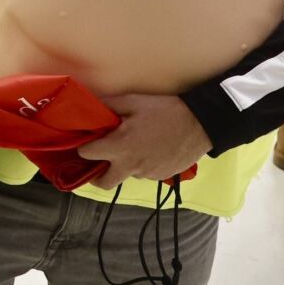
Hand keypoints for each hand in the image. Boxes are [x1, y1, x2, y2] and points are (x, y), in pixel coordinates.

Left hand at [80, 94, 210, 188]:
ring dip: (122, 166)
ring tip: (130, 147)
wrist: (200, 125)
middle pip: (104, 182)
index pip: (87, 154)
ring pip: (126, 176)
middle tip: (96, 162)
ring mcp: (147, 174)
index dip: (83, 146)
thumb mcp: (132, 102)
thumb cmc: (163, 111)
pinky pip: (143, 174)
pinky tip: (147, 149)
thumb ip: (107, 105)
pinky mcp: (161, 176)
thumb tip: (89, 105)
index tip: (85, 141)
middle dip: (95, 175)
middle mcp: (131, 165)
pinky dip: (140, 165)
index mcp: (120, 146)